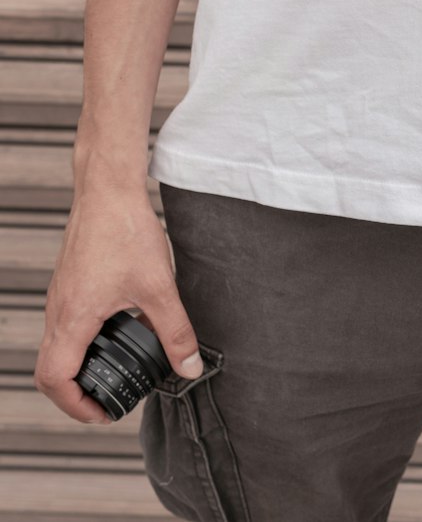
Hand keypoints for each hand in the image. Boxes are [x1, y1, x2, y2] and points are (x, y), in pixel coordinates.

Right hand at [35, 183, 202, 423]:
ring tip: (115, 369)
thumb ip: (175, 331)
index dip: (75, 406)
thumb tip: (190, 367)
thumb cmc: (125, 231)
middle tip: (108, 399)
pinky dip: (83, 338)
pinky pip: (65, 322)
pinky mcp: (70, 280)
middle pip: (50, 369)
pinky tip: (118, 327)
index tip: (103, 412)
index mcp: (72, 318)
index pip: (54, 380)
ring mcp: (61, 294)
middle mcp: (58, 310)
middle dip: (76, 393)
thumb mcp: (158, 287)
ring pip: (56, 345)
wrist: (108, 189)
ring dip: (80, 364)